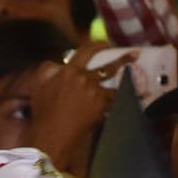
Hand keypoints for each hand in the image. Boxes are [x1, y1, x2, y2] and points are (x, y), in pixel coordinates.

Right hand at [26, 41, 131, 174]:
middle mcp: (86, 79)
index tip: (105, 44)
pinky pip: (116, 99)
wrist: (53, 133)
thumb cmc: (44, 109)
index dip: (98, 44)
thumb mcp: (38, 83)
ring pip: (116, 83)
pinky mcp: (101, 107)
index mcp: (71, 70)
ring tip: (137, 74)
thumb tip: (58, 63)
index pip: (88, 51)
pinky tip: (139, 93)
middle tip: (134, 53)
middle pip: (109, 66)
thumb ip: (49, 67)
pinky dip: (128, 96)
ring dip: (128, 77)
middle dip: (124, 57)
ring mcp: (96, 94)